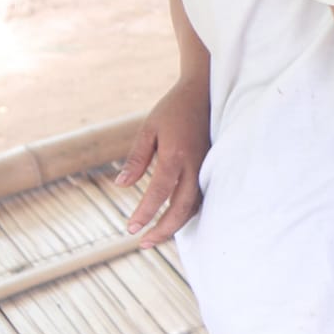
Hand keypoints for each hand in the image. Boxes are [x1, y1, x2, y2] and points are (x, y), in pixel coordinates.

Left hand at [116, 75, 210, 246]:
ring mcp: (206, 165)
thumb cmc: (173, 109)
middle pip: (182, 206)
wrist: (205, 91)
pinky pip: (202, 195)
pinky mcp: (211, 165)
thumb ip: (137, 159)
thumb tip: (122, 186)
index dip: (145, 212)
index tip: (131, 229)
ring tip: (155, 236)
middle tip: (143, 243)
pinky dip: (188, 212)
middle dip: (163, 228)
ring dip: (176, 224)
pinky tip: (176, 219)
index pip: (159, 191)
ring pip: (195, 204)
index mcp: (175, 154)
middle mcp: (194, 163)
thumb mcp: (148, 129)